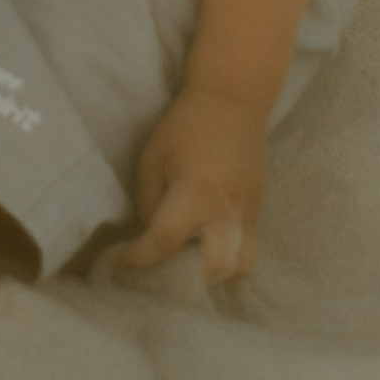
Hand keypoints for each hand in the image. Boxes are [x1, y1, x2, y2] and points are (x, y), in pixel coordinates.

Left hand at [119, 86, 269, 286]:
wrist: (233, 100)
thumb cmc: (186, 124)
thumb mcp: (153, 157)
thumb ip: (149, 201)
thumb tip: (151, 233)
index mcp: (194, 193)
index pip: (164, 241)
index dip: (139, 258)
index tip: (122, 262)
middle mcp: (225, 210)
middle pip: (214, 267)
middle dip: (186, 278)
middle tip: (163, 270)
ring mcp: (248, 212)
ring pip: (241, 265)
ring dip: (215, 274)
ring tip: (191, 265)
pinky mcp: (258, 209)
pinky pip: (250, 249)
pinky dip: (230, 260)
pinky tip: (209, 251)